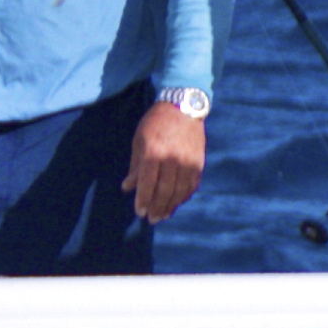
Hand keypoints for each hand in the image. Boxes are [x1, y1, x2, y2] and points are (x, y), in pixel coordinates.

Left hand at [124, 99, 205, 224]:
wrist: (183, 107)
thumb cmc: (155, 123)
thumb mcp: (139, 141)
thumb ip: (135, 166)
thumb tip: (128, 188)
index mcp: (154, 153)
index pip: (148, 184)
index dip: (143, 200)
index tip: (140, 213)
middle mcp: (172, 159)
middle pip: (165, 191)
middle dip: (157, 207)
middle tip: (152, 219)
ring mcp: (188, 161)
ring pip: (180, 190)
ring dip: (171, 205)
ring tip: (164, 215)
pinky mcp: (199, 162)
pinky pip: (192, 184)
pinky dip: (184, 196)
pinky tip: (177, 202)